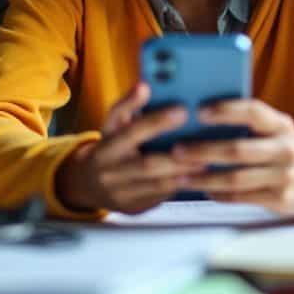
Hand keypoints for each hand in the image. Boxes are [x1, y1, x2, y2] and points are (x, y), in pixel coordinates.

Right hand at [55, 83, 204, 213]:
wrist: (87, 184)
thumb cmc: (109, 147)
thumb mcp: (112, 125)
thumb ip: (128, 105)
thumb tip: (144, 85)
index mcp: (107, 145)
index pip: (132, 131)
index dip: (157, 121)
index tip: (182, 111)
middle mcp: (111, 171)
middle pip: (146, 164)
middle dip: (177, 155)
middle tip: (203, 144)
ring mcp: (121, 193)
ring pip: (156, 185)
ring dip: (182, 174)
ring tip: (205, 162)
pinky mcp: (133, 208)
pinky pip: (159, 198)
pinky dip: (179, 188)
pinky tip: (196, 178)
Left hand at [171, 99, 293, 215]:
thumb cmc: (288, 149)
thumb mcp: (279, 129)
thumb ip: (251, 123)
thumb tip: (202, 115)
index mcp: (282, 125)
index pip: (253, 112)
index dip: (226, 111)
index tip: (198, 112)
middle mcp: (286, 149)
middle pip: (238, 150)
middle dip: (203, 151)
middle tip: (176, 150)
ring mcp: (285, 176)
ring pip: (236, 179)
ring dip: (204, 178)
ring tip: (181, 176)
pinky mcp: (281, 200)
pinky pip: (242, 197)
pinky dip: (220, 194)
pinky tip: (204, 190)